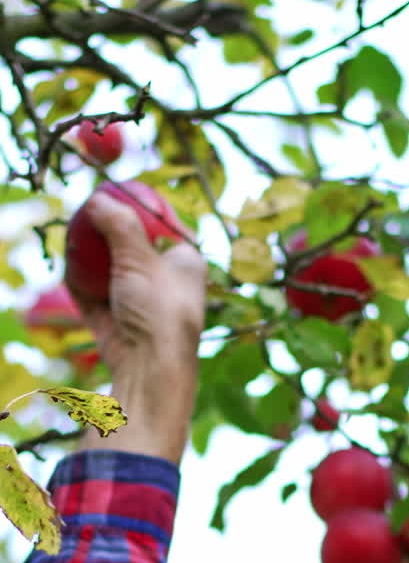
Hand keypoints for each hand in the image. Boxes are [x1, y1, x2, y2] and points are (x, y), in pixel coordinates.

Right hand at [72, 191, 206, 462]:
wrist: (150, 369)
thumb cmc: (159, 310)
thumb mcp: (141, 257)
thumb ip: (120, 224)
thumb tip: (98, 200)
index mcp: (187, 263)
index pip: (166, 226)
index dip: (142, 208)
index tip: (117, 193)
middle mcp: (166, 283)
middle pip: (133, 248)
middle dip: (108, 233)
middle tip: (87, 213)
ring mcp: (141, 305)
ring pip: (112, 274)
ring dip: (91, 258)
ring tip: (73, 237)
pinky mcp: (118, 325)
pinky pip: (95, 298)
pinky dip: (81, 284)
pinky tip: (68, 267)